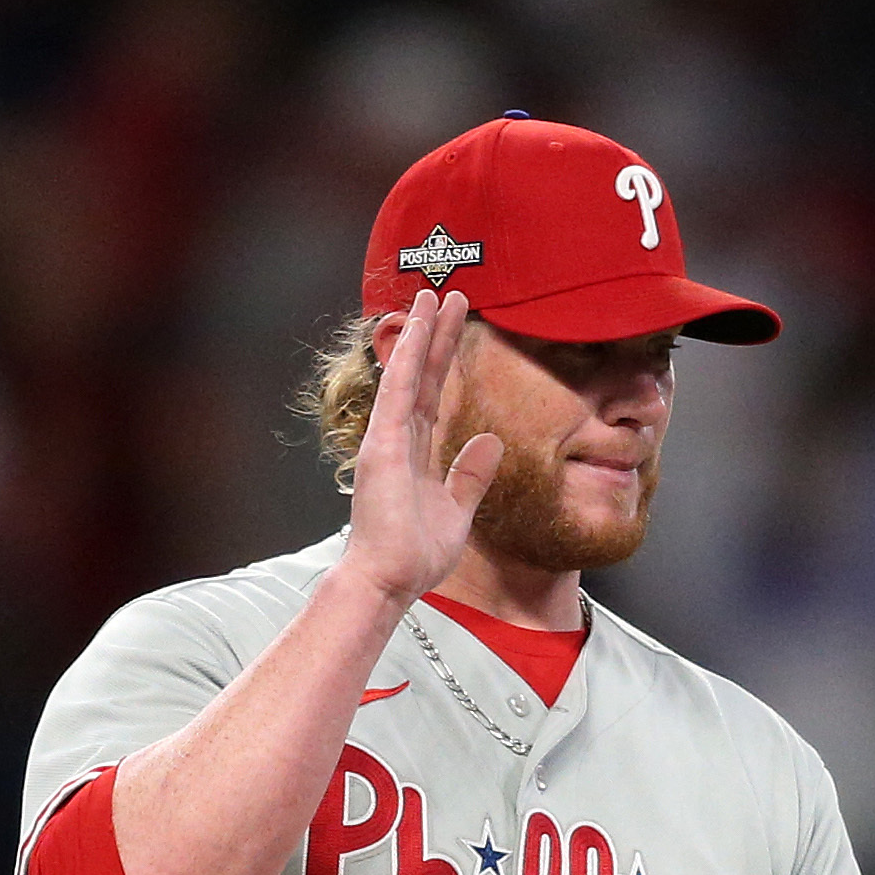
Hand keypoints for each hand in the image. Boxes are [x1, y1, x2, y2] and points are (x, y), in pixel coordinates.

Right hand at [340, 289, 502, 605]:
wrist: (390, 579)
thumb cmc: (415, 553)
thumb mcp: (458, 509)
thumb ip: (471, 475)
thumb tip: (492, 441)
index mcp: (416, 452)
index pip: (436, 394)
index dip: (448, 360)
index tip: (459, 327)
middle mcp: (399, 438)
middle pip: (423, 376)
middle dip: (438, 336)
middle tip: (452, 296)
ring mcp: (388, 439)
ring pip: (407, 375)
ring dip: (422, 335)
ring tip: (434, 296)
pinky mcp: (382, 446)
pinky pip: (398, 394)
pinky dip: (408, 362)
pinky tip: (418, 332)